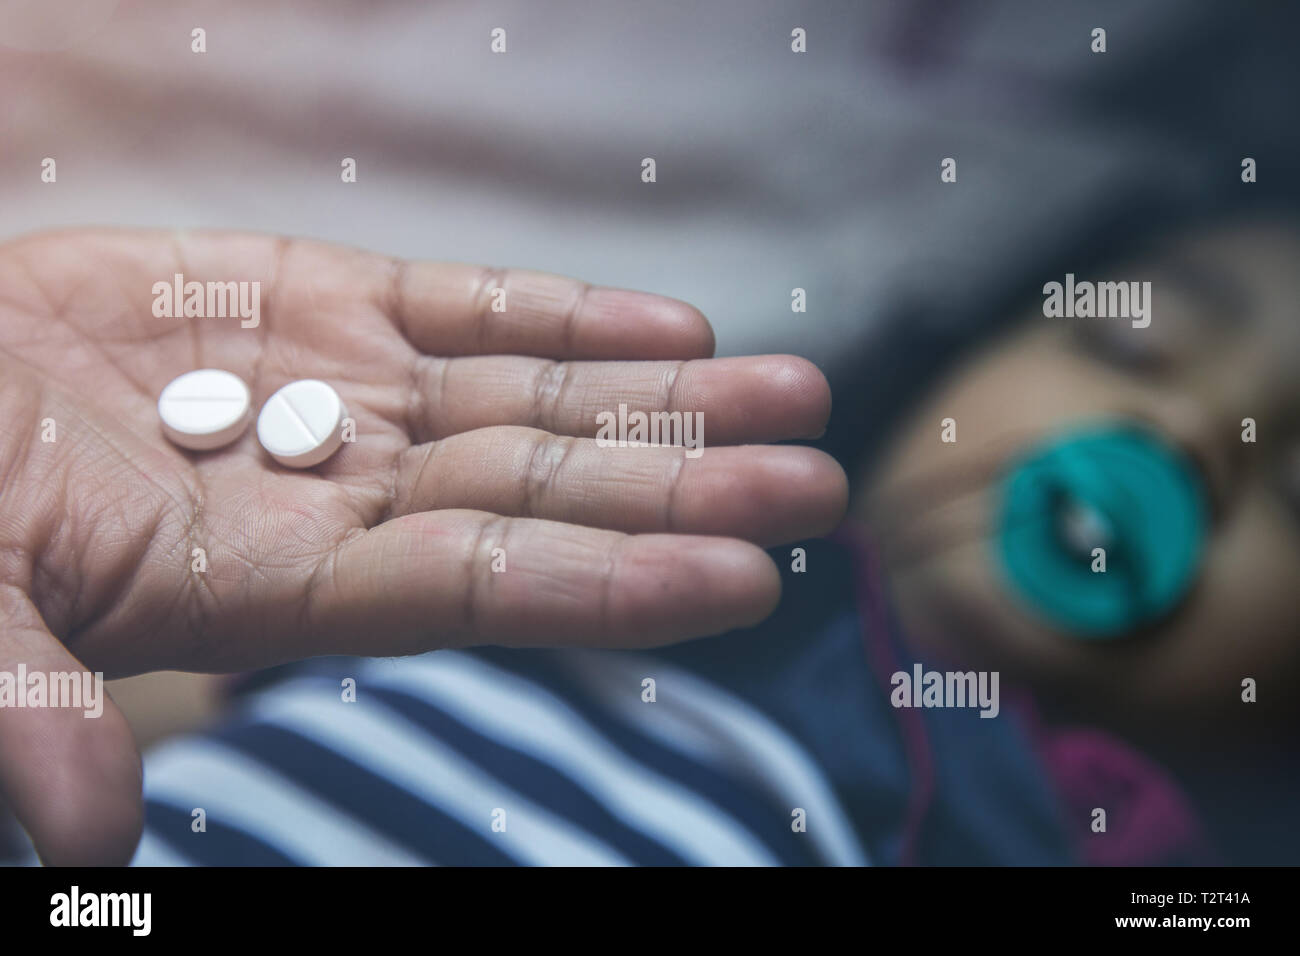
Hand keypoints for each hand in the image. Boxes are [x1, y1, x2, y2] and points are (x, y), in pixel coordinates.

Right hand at [0, 229, 845, 862]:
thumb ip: (28, 699)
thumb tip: (80, 839)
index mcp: (281, 582)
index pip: (487, 589)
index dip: (614, 586)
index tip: (744, 580)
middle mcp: (348, 493)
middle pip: (551, 496)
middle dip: (686, 488)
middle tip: (820, 483)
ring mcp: (350, 393)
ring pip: (540, 401)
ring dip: (668, 399)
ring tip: (794, 392)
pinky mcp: (326, 300)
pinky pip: (473, 309)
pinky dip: (571, 317)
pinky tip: (674, 324)